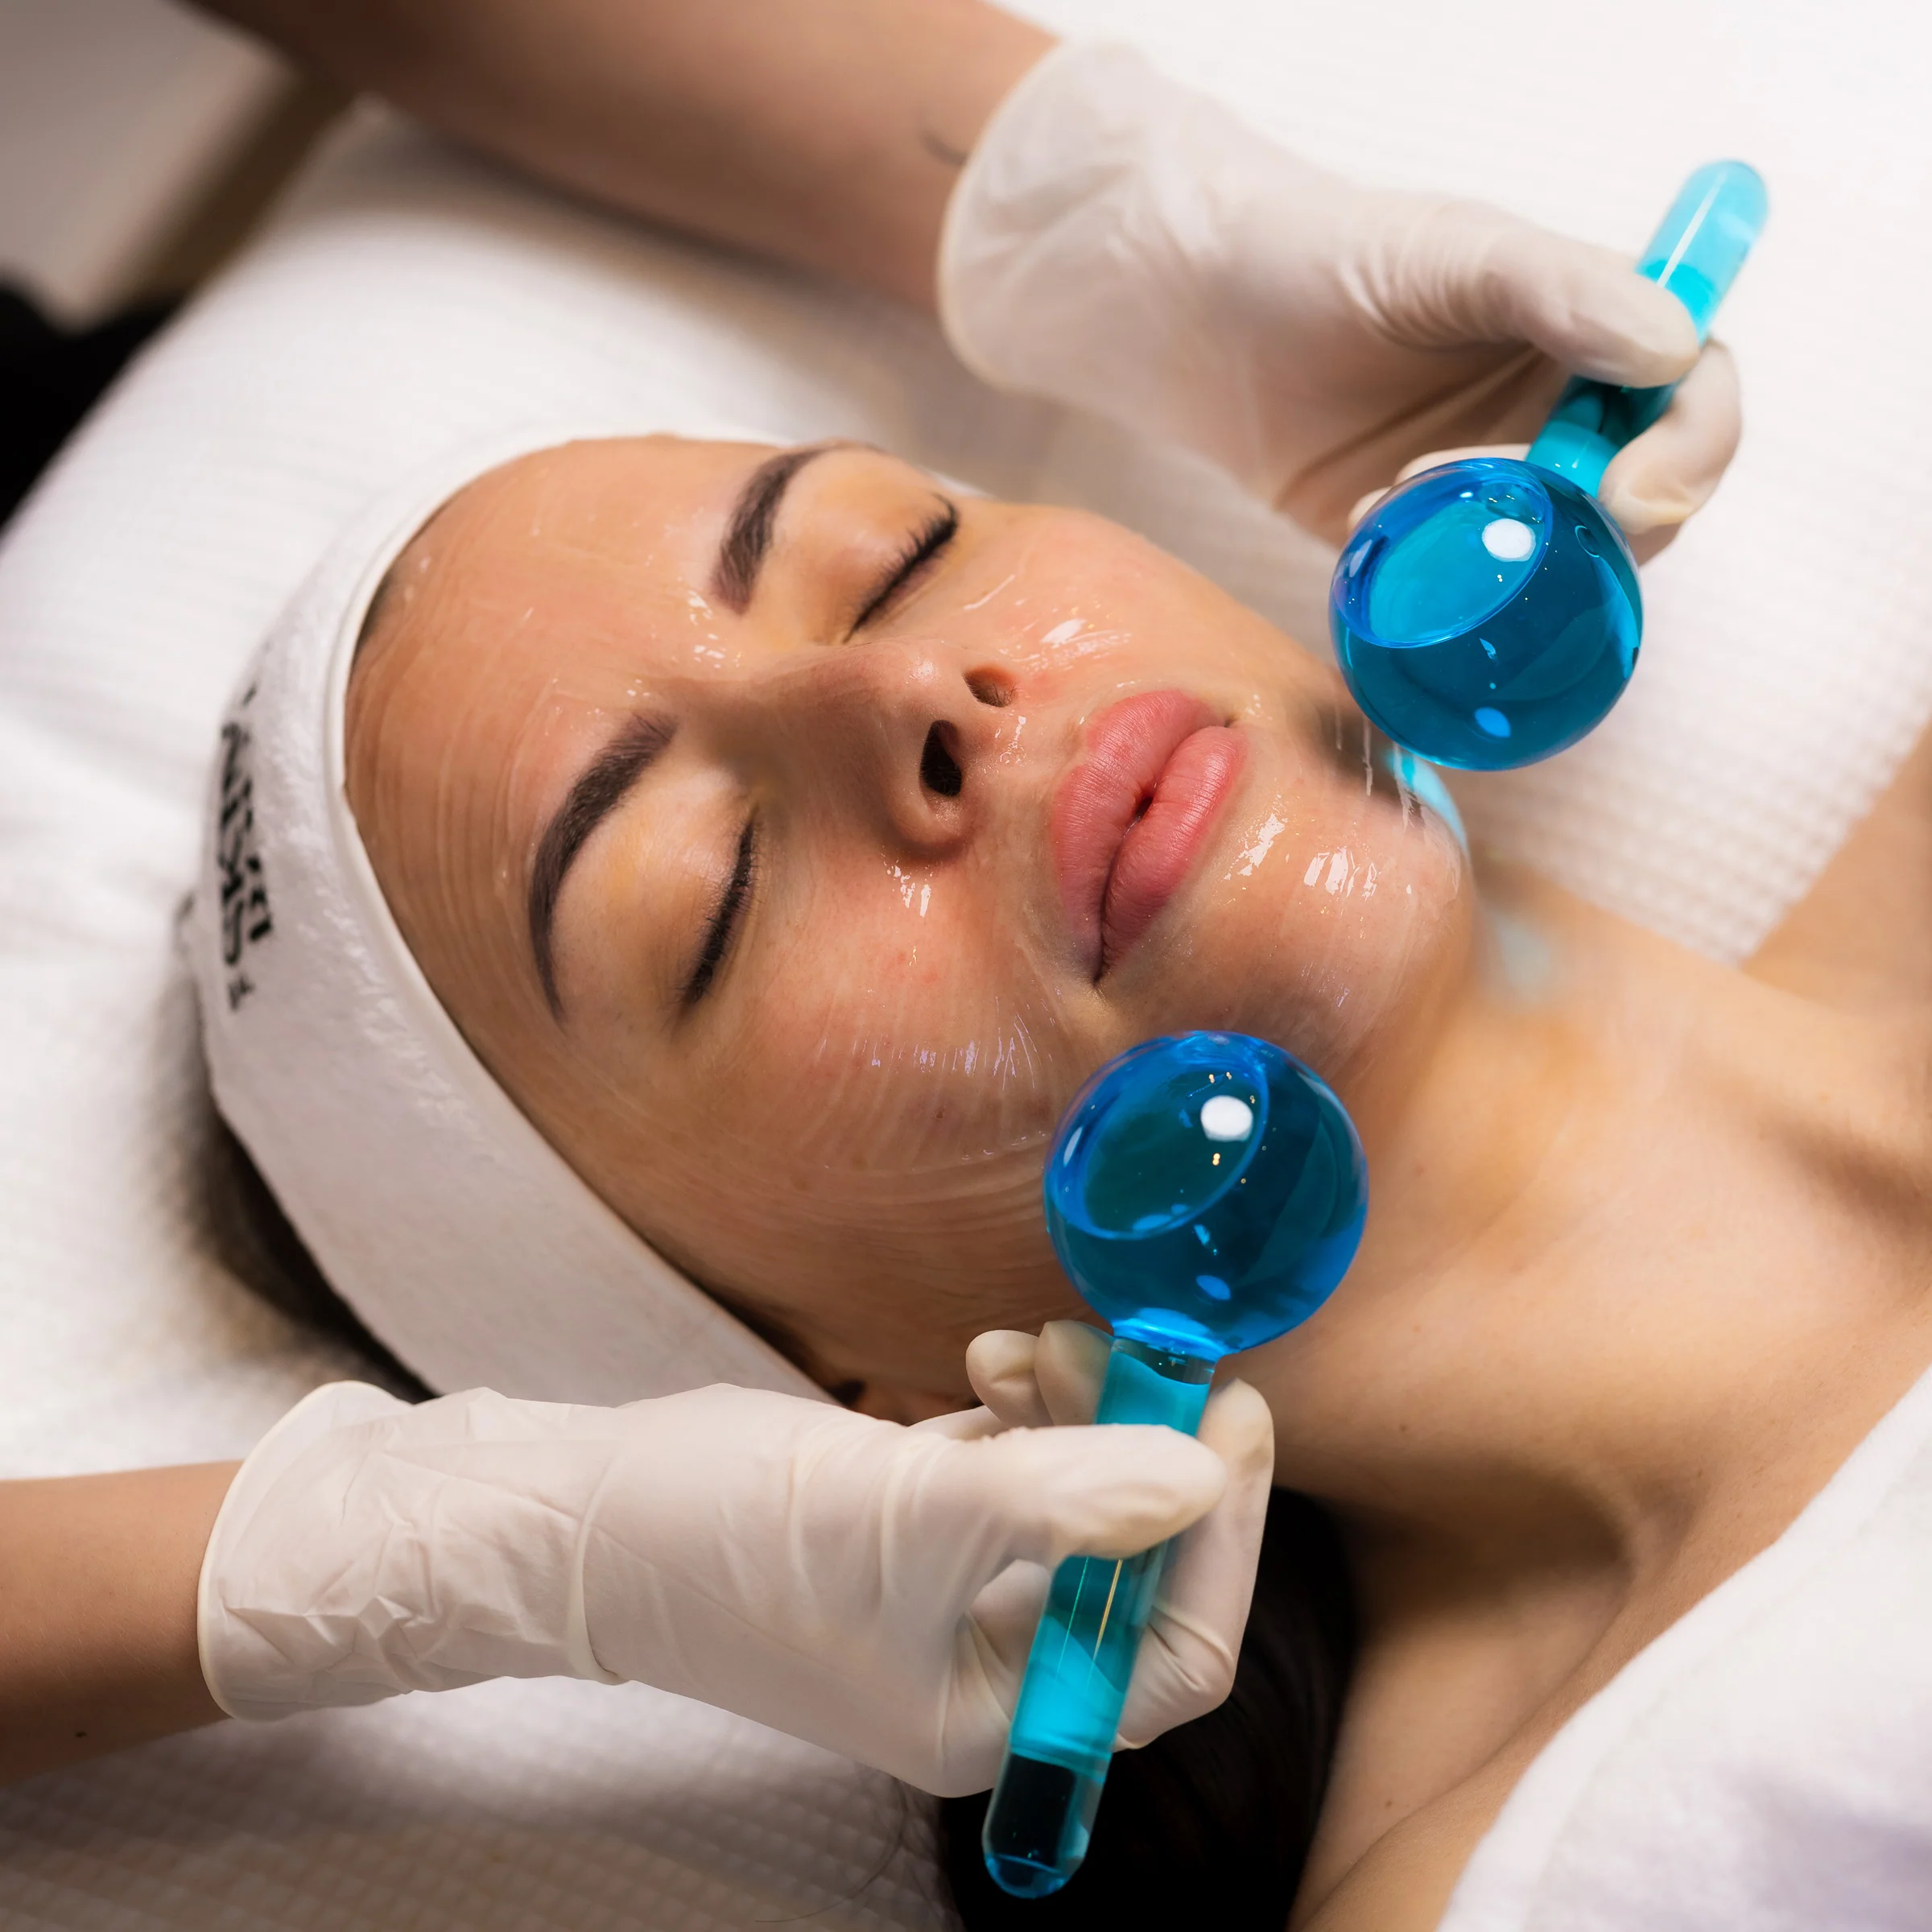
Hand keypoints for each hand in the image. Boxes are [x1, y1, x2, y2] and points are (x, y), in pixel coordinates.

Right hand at [198, 1349, 1270, 1794]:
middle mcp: (983, 1668)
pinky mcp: (909, 1533)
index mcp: (994, 1713)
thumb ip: (1066, 1501)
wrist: (576, 1518)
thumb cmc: (725, 1539)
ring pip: (1073, 1505)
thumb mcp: (909, 1515)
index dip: (1225, 1536)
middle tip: (1126, 1348)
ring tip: (1025, 1346)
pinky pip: (1009, 1474)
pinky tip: (984, 1360)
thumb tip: (1202, 1477)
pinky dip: (1017, 1414)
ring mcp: (945, 1598)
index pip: (1172, 1651)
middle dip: (1142, 1452)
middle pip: (1132, 1566)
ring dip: (1075, 1415)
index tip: (1232, 1414)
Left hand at [940, 44, 1740, 556]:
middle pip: (1643, 504)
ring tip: (1405, 494)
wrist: (1193, 314)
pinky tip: (1369, 529)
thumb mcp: (1454, 253)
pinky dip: (1437, 587)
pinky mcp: (1417, 551)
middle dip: (1596, 528)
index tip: (1630, 493)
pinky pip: (1462, 597)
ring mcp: (1489, 493)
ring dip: (1506, 556)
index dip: (1691, 454)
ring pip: (1556, 564)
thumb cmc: (1323, 256)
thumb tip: (1674, 349)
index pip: (1693, 403)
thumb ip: (1566, 291)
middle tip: (1509, 509)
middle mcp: (1555, 419)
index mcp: (1592, 336)